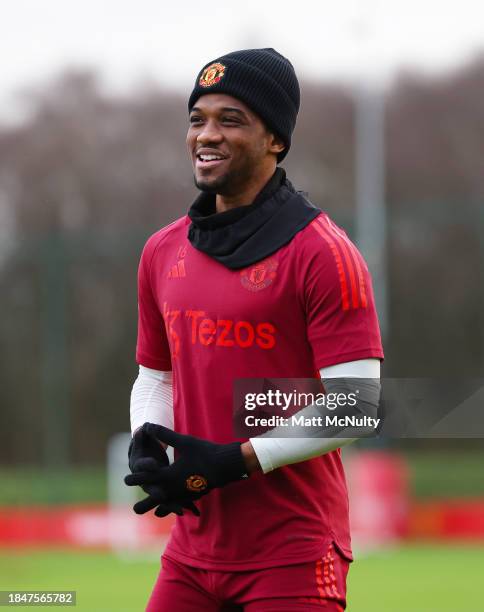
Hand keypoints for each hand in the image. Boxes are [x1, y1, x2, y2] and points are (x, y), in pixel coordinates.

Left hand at [124, 423, 248, 505]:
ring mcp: (185, 493)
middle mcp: (175, 487)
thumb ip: (164, 434)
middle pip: (155, 497)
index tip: (125, 480)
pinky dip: (172, 506)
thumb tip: (147, 425)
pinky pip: (179, 503)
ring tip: (152, 513)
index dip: (136, 477)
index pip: (148, 476)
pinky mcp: (194, 494)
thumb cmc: (204, 452)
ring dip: (157, 506)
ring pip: (167, 503)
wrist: (225, 466)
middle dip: (145, 502)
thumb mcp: (183, 441)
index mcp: (169, 475)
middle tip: (134, 509)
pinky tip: (170, 510)